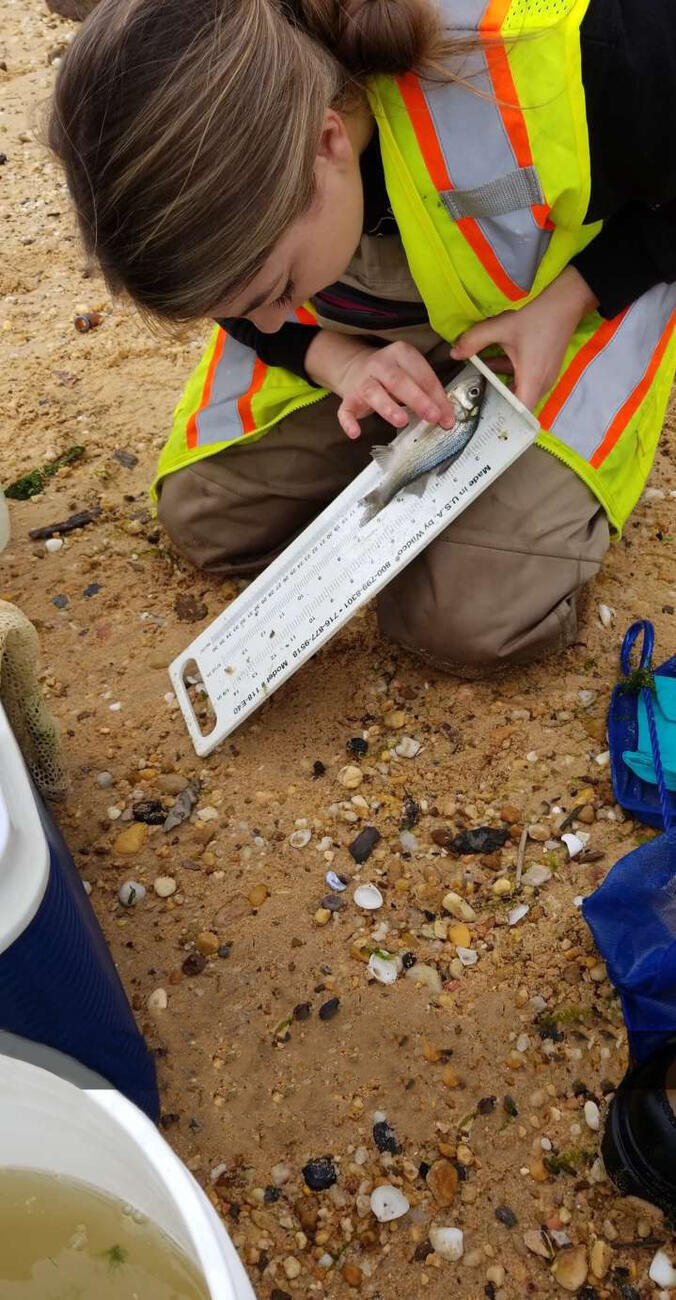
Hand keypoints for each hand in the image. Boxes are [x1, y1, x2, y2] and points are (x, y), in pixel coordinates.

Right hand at [305, 333, 456, 438]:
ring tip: (401, 421)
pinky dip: (348, 421)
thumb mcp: (413, 376)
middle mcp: (380, 364)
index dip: (435, 396)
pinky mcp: (349, 398)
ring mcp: (362, 381)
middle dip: (416, 399)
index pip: (421, 374)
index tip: (446, 416)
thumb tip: (447, 419)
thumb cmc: (392, 375)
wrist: (356, 367)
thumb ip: (430, 394)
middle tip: (431, 416)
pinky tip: (355, 433)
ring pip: (373, 392)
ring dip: (387, 407)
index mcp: (401, 353)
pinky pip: (346, 410)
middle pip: (398, 380)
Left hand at [450, 266, 598, 410]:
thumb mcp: (501, 327)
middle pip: (519, 405)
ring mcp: (546, 377)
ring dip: (501, 387)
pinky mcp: (546, 369)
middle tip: (474, 403)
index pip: (521, 413)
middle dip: (497, 403)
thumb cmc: (536, 316)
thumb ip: (474, 340)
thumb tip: (454, 353)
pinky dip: (510, 376)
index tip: (486, 421)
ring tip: (479, 382)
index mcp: (532, 379)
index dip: (505, 420)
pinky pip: (526, 381)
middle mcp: (542, 383)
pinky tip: (493, 364)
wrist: (565, 302)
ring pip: (521, 391)